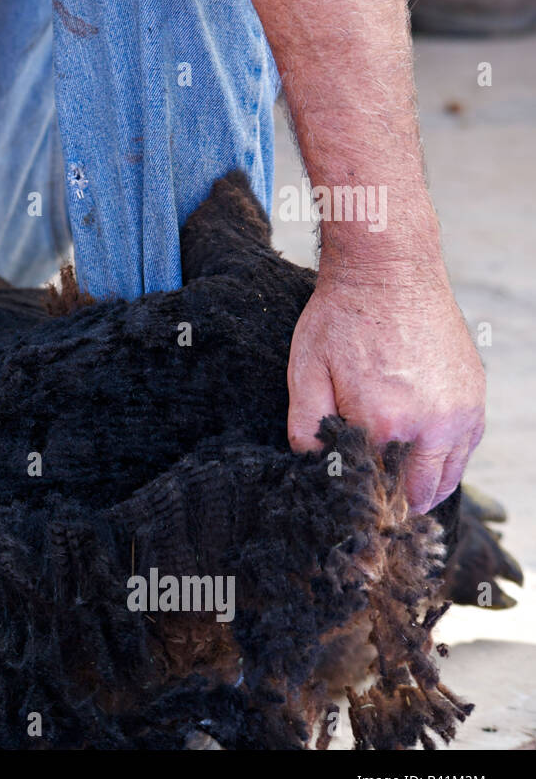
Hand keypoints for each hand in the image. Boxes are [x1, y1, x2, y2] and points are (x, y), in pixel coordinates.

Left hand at [286, 265, 485, 514]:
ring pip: (447, 478)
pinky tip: (421, 461)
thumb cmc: (341, 318)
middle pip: (416, 494)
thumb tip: (314, 466)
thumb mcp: (304, 373)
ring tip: (397, 491)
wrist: (389, 271)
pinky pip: (465, 449)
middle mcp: (431, 424)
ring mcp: (460, 411)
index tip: (348, 505)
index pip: (374, 489)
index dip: (360, 501)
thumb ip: (305, 430)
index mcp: (384, 423)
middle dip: (393, 504)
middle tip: (372, 507)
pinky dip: (446, 462)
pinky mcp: (474, 397)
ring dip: (423, 488)